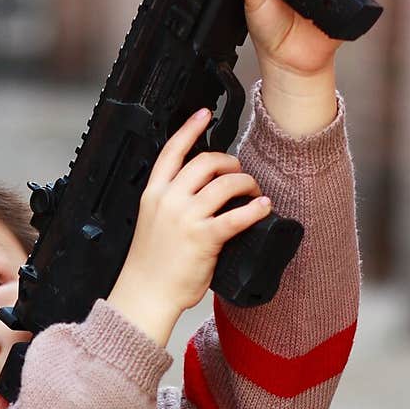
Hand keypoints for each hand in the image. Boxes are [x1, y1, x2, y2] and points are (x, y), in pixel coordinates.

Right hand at [107, 108, 270, 345]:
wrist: (146, 293)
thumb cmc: (150, 265)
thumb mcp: (152, 222)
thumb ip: (172, 203)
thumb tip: (202, 192)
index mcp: (154, 193)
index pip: (172, 150)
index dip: (191, 128)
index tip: (205, 114)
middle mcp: (169, 200)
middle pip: (205, 161)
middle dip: (230, 162)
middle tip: (239, 173)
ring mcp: (186, 218)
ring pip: (225, 183)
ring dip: (246, 183)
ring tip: (252, 192)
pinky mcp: (204, 237)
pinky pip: (237, 216)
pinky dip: (255, 208)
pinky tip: (263, 207)